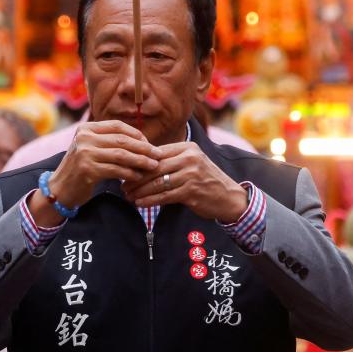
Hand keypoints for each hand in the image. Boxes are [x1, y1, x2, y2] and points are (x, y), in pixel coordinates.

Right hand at [48, 121, 160, 207]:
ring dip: (141, 161)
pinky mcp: (87, 170)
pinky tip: (138, 177)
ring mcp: (85, 153)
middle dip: (143, 148)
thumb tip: (142, 140)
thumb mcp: (91, 148)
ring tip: (153, 166)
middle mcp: (84, 138)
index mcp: (86, 128)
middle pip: (122, 140)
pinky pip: (116, 170)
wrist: (59, 189)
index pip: (118, 126)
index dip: (137, 134)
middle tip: (158, 155)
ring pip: (122, 155)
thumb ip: (109, 141)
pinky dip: (130, 173)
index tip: (149, 144)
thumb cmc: (81, 169)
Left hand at [123, 141, 248, 222]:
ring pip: (158, 182)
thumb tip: (141, 161)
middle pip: (155, 167)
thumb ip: (171, 160)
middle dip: (136, 178)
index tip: (126, 170)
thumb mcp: (191, 163)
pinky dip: (150, 200)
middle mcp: (190, 158)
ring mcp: (191, 174)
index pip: (157, 153)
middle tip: (123, 186)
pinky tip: (140, 204)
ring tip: (129, 196)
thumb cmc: (205, 180)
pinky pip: (165, 196)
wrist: (229, 196)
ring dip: (140, 191)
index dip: (139, 162)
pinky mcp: (192, 191)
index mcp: (187, 148)